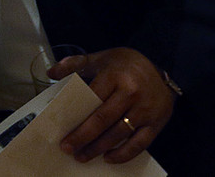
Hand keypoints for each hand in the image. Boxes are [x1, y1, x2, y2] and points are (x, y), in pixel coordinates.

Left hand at [50, 47, 175, 163]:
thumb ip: (76, 63)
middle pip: (103, 120)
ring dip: (98, 148)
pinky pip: (139, 144)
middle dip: (83, 138)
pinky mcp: (156, 123)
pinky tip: (108, 158)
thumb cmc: (127, 64)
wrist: (163, 66)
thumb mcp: (101, 57)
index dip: (77, 118)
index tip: (63, 131)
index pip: (92, 100)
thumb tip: (51, 73)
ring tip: (83, 156)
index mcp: (115, 76)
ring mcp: (145, 110)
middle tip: (69, 149)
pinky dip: (123, 154)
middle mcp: (131, 93)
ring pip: (118, 134)